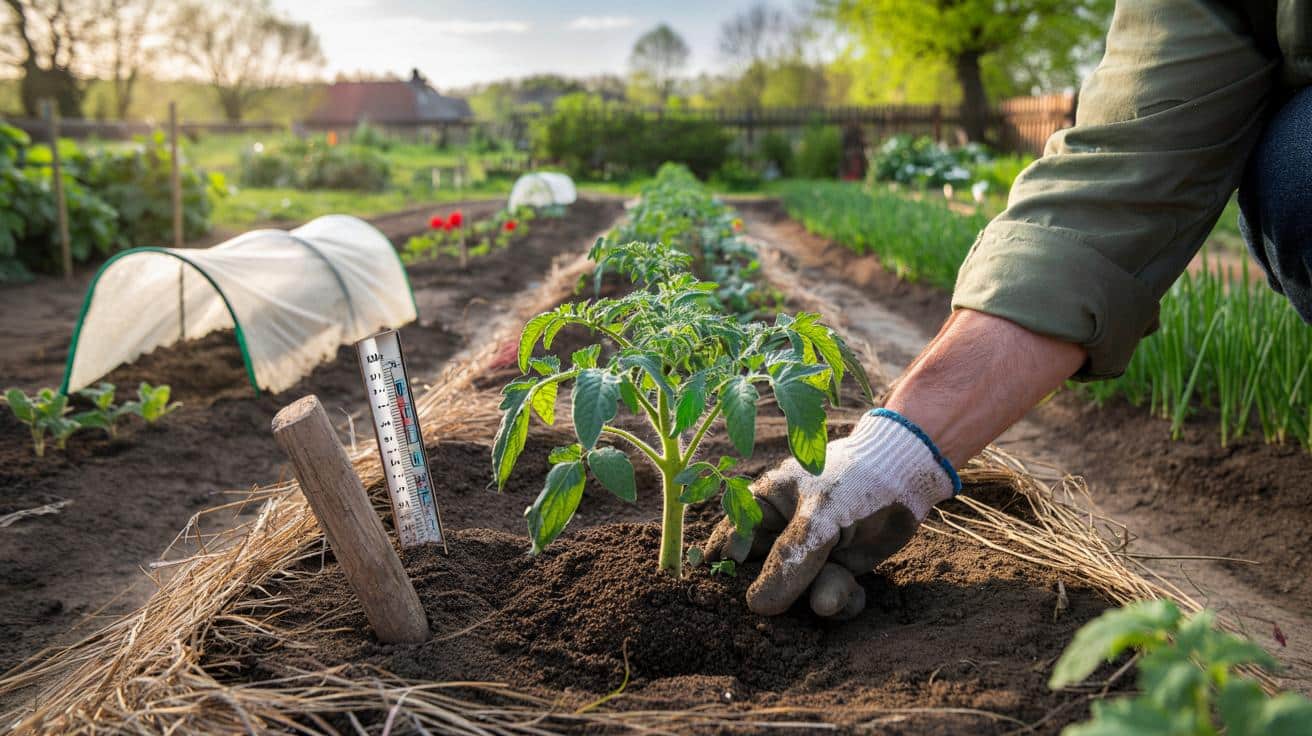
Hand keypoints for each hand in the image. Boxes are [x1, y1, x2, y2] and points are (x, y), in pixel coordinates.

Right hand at [704, 409, 958, 617]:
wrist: (907, 477)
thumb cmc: (853, 479)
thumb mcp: (819, 514)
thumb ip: (790, 558)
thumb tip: (757, 605)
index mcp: (760, 508)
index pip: (729, 545)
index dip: (730, 575)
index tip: (740, 595)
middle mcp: (778, 535)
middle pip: (760, 579)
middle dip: (777, 598)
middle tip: (786, 611)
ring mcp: (808, 556)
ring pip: (797, 595)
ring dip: (816, 600)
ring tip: (834, 598)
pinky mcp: (836, 571)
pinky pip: (826, 599)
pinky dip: (840, 603)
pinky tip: (853, 595)